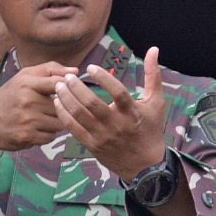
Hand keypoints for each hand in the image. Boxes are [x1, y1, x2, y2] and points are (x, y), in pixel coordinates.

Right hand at [0, 62, 77, 152]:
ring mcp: (28, 121)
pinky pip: (51, 137)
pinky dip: (47, 134)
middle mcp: (28, 101)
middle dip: (59, 108)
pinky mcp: (28, 137)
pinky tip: (37, 129)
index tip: (66, 91)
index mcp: (27, 83)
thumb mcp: (23, 77)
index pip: (58, 83)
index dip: (67, 88)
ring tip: (43, 119)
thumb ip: (49, 70)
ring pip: (59, 123)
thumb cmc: (8, 98)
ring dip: (55, 123)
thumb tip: (76, 71)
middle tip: (47, 108)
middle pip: (62, 106)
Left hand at [53, 46, 166, 179]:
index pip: (117, 92)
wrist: (145, 166)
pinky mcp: (92, 145)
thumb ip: (153, 75)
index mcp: (132, 112)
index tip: (90, 67)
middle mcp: (116, 124)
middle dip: (76, 88)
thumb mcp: (156, 103)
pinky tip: (59, 102)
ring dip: (66, 99)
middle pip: (92, 104)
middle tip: (68, 77)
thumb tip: (154, 49)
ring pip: (79, 115)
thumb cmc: (151, 130)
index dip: (103, 78)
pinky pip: (73, 128)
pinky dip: (64, 114)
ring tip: (59, 86)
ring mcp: (102, 136)